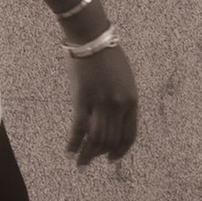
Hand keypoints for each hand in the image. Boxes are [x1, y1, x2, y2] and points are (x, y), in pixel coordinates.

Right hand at [67, 42, 137, 164]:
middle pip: (110, 140)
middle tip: (91, 162)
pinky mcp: (82, 99)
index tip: (111, 159)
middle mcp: (118, 105)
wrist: (91, 37)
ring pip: (95, 138)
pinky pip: (78, 127)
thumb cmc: (108, 54)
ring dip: (87, 154)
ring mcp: (100, 103)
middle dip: (100, 155)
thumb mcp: (125, 79)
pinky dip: (74, 142)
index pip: (128, 136)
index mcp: (132, 101)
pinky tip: (69, 150)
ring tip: (80, 163)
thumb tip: (114, 121)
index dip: (120, 151)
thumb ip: (123, 99)